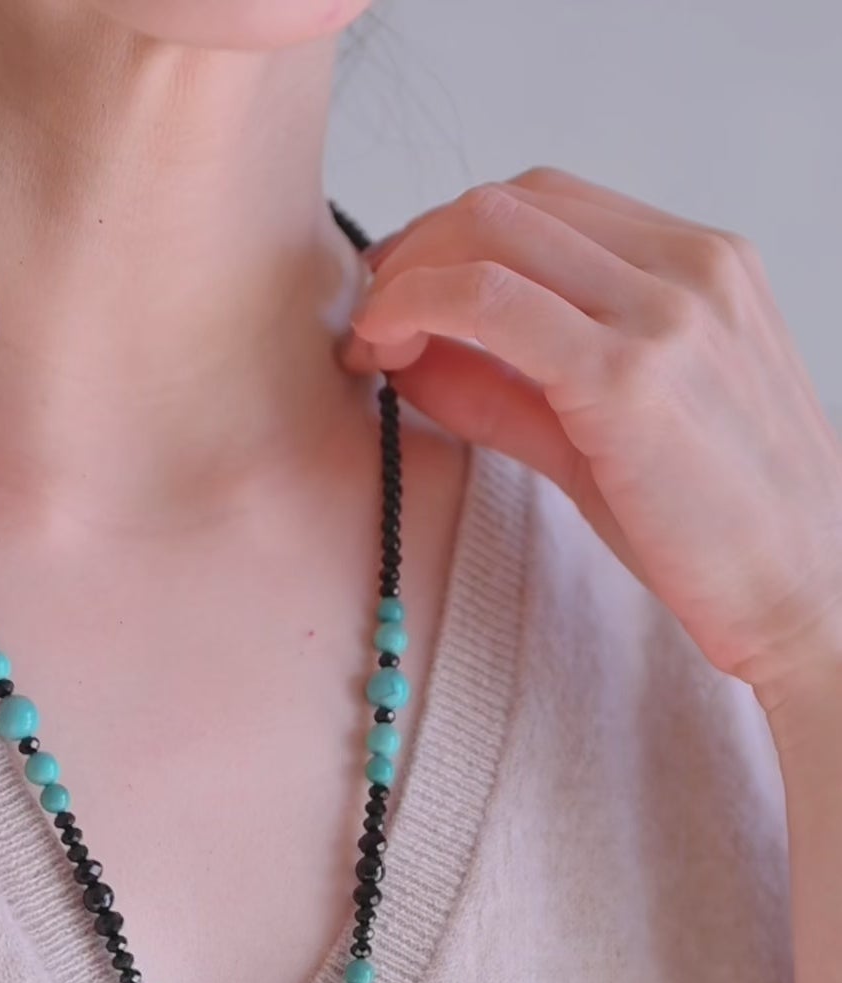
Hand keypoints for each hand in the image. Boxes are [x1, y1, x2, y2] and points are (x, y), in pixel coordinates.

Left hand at [337, 168, 841, 708]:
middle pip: (511, 202)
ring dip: (408, 273)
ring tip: (372, 338)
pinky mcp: (630, 375)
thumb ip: (511, 388)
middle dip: (418, 249)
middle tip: (371, 317)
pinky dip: (419, 307)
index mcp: (703, 264)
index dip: (452, 240)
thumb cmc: (717, 531)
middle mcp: (690, 267)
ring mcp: (666, 312)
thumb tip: (408, 354)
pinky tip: (388, 349)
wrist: (806, 593)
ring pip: (493, 230)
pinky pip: (492, 302)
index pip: (547, 204)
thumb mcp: (608, 434)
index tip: (401, 297)